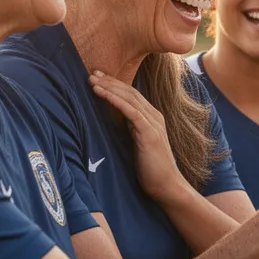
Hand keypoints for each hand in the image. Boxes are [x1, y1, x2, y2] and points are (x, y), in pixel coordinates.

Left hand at [90, 71, 184, 202]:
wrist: (167, 186)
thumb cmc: (151, 170)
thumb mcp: (138, 145)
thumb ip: (130, 130)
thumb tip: (114, 122)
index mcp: (152, 118)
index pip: (131, 95)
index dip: (114, 85)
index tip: (98, 78)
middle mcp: (154, 116)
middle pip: (130, 92)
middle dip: (110, 81)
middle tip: (91, 72)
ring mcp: (153, 124)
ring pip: (129, 98)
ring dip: (110, 87)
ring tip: (93, 80)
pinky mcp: (149, 133)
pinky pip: (131, 111)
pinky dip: (116, 100)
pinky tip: (103, 94)